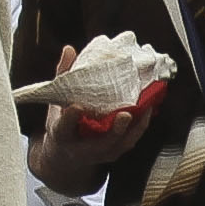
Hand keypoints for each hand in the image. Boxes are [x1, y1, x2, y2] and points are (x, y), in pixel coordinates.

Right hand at [32, 47, 145, 178]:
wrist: (67, 156)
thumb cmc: (62, 125)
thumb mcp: (56, 102)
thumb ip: (63, 76)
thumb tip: (69, 49)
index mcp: (61, 135)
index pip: (64, 127)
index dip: (70, 118)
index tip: (76, 107)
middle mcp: (81, 149)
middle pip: (99, 143)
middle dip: (114, 131)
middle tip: (124, 115)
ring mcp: (100, 153)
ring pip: (120, 144)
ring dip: (135, 128)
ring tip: (145, 107)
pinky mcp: (114, 152)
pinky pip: (130, 141)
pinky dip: (140, 126)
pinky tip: (148, 109)